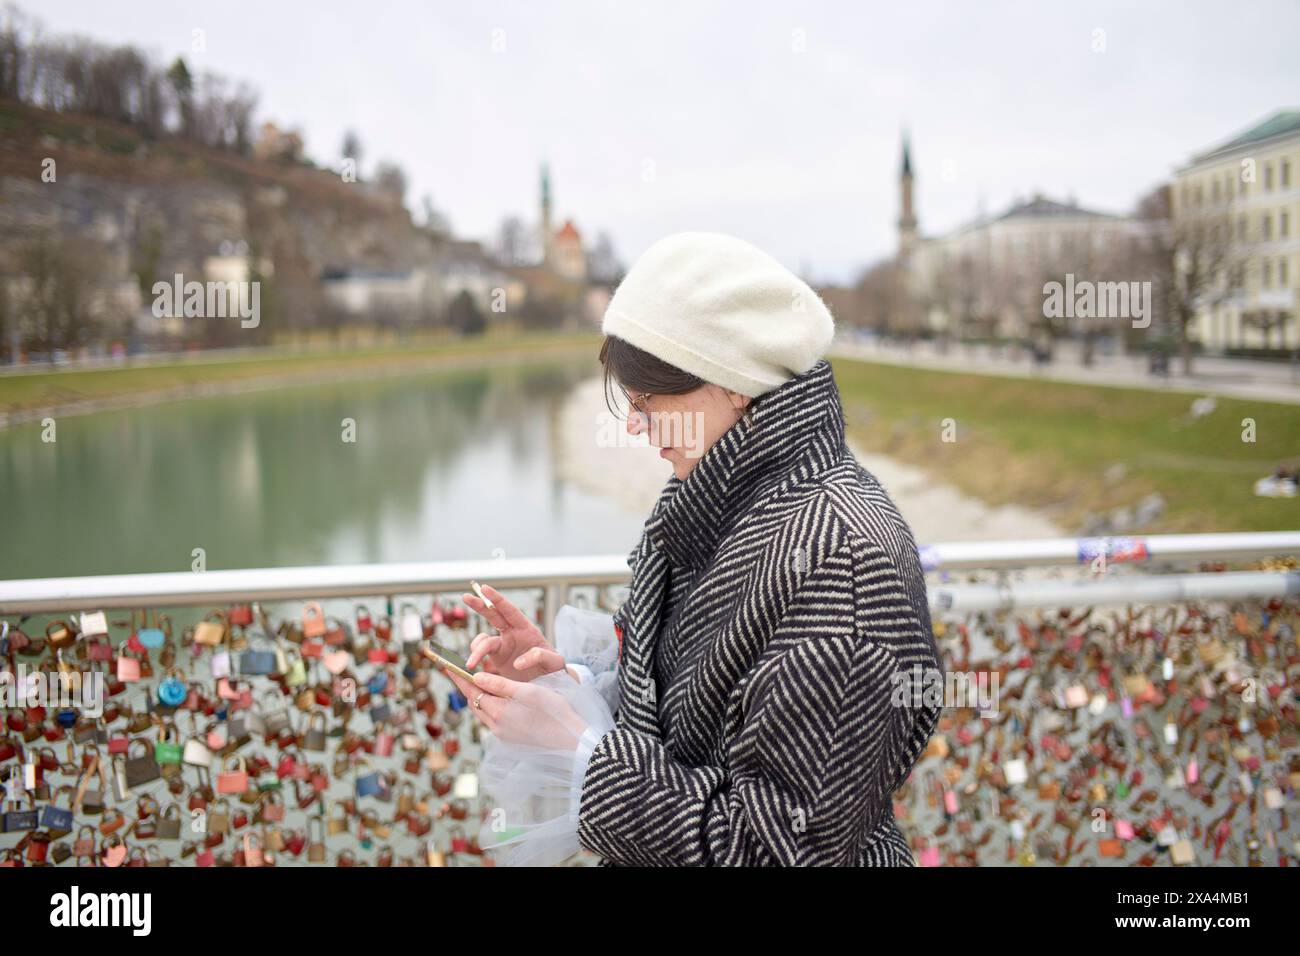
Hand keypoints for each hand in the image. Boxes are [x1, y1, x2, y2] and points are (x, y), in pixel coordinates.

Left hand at [446, 670, 587, 750]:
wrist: (572, 740)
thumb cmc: (554, 712)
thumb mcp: (528, 692)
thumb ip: (500, 685)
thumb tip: (476, 676)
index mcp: (499, 713)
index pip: (472, 692)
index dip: (459, 677)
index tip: (447, 665)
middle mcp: (497, 727)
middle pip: (474, 702)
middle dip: (466, 686)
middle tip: (458, 670)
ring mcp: (504, 734)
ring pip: (483, 711)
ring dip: (478, 696)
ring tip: (475, 681)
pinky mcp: (512, 738)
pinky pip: (493, 718)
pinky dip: (489, 704)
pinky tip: (495, 697)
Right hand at [461, 584, 574, 681]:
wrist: (548, 684)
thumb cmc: (554, 668)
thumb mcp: (554, 661)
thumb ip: (540, 657)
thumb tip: (518, 663)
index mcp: (527, 629)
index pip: (511, 610)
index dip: (497, 599)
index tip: (484, 588)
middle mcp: (513, 634)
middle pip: (493, 615)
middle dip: (479, 605)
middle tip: (465, 596)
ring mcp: (503, 646)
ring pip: (483, 640)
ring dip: (476, 649)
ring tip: (471, 664)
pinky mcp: (497, 659)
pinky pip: (481, 653)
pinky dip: (475, 657)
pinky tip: (474, 666)